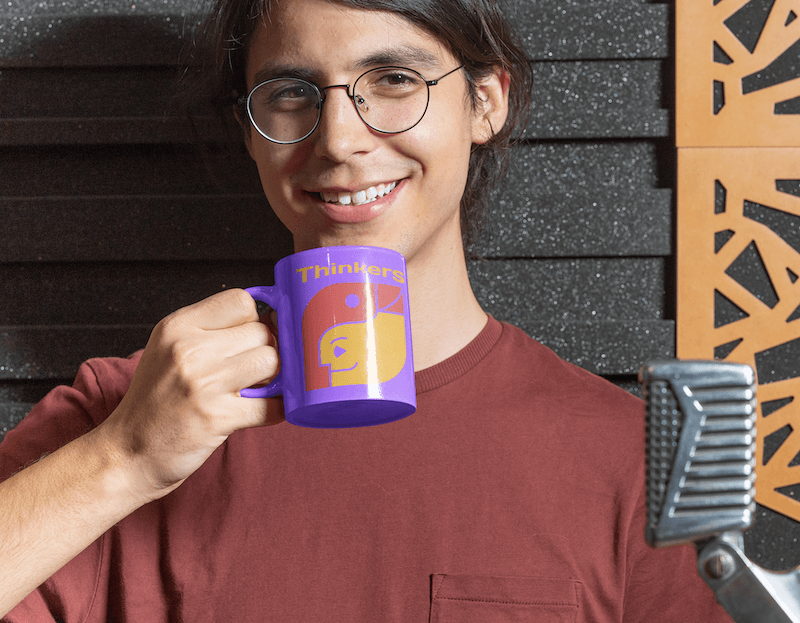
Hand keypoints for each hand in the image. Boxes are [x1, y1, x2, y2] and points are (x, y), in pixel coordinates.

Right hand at [97, 289, 282, 501]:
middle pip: (262, 332)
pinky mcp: (218, 417)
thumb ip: (210, 331)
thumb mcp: (168, 349)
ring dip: (273, 378)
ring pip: (272, 361)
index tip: (247, 338)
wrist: (127, 452)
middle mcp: (189, 349)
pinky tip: (263, 410)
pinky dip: (277, 409)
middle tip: (252, 370)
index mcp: (177, 326)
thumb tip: (270, 319)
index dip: (252, 319)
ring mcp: (204, 383)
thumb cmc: (155, 400)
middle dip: (265, 351)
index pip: (240, 301)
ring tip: (255, 388)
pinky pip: (273, 404)